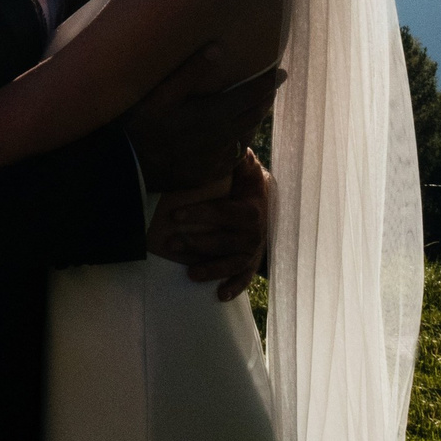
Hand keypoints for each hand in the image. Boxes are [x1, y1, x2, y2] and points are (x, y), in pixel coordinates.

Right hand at [126, 61, 284, 191]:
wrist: (133, 172)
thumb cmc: (142, 128)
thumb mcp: (160, 95)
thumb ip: (190, 72)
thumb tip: (218, 48)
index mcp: (214, 115)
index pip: (250, 95)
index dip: (267, 83)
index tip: (281, 72)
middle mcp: (223, 137)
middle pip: (253, 115)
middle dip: (264, 99)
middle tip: (272, 87)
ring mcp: (218, 158)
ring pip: (246, 135)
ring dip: (254, 120)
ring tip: (258, 108)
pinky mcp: (210, 172)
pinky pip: (234, 155)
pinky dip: (240, 141)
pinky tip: (236, 137)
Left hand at [149, 149, 270, 300]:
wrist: (270, 203)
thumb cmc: (249, 184)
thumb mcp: (247, 168)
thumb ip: (239, 158)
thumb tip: (231, 145)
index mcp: (252, 210)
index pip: (223, 213)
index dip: (200, 214)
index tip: (175, 215)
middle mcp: (255, 234)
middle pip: (223, 241)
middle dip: (196, 243)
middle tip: (170, 243)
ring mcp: (254, 251)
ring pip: (231, 263)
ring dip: (210, 269)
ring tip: (189, 273)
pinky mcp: (251, 263)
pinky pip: (244, 278)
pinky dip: (234, 288)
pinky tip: (219, 296)